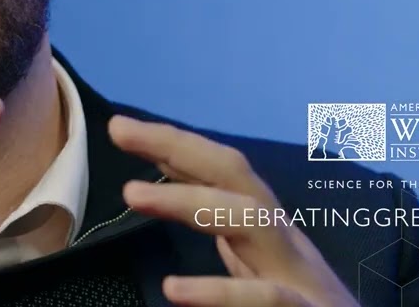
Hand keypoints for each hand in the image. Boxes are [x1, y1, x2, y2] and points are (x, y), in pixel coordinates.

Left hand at [108, 115, 357, 306]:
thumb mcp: (257, 271)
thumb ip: (222, 235)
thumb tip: (168, 197)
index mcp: (268, 233)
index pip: (222, 174)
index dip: (175, 145)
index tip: (123, 128)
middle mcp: (285, 243)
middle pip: (235, 176)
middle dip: (179, 144)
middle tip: (119, 129)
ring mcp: (299, 276)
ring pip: (252, 219)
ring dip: (190, 202)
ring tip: (131, 194)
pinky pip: (266, 298)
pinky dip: (219, 292)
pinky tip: (174, 291)